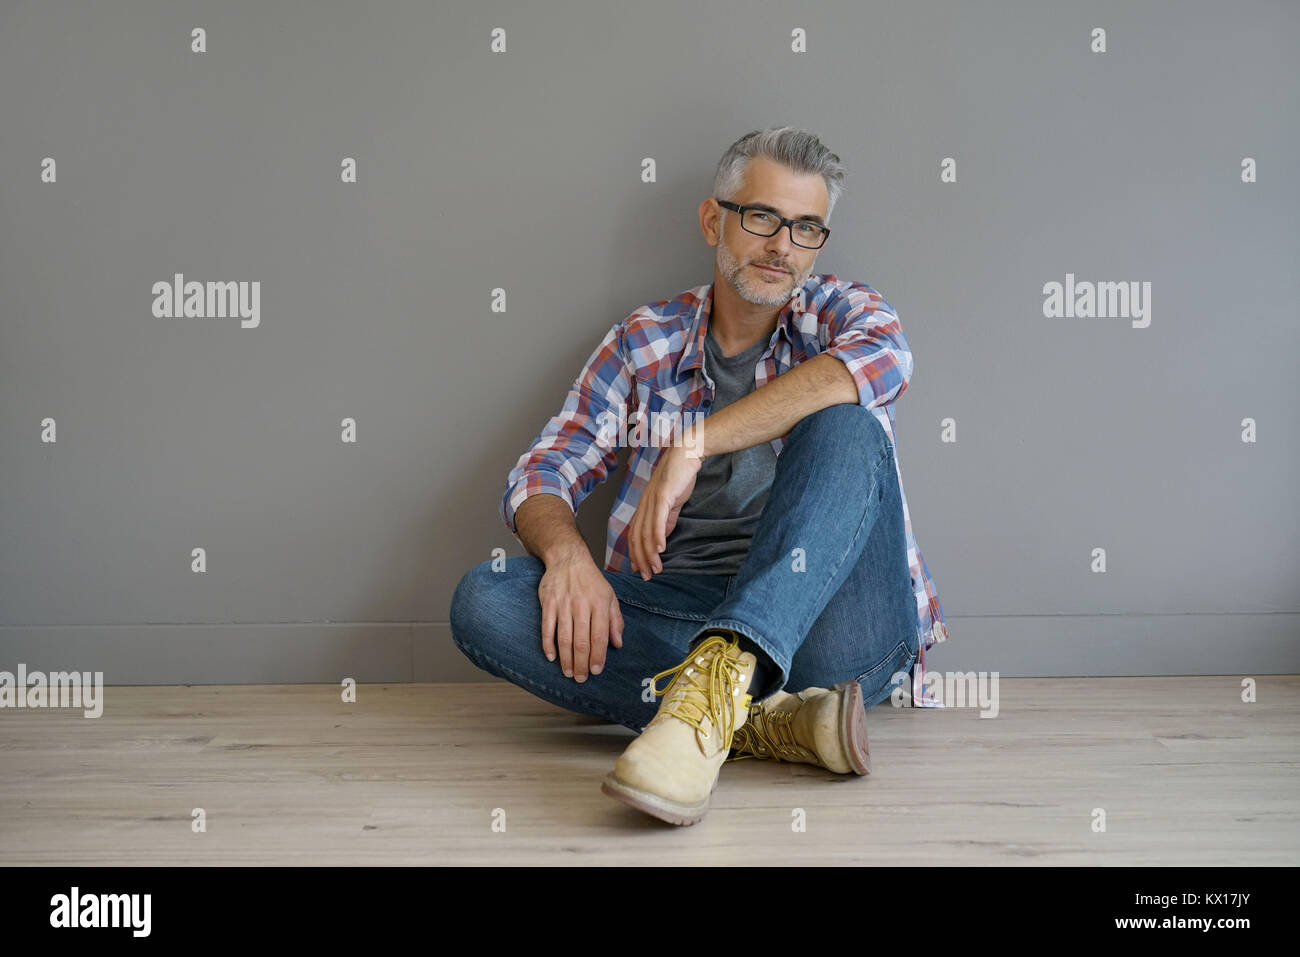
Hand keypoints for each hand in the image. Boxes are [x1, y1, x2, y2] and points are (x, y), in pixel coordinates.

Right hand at [537, 551, 624, 681]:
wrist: (568, 559)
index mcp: (600, 604)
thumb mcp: (610, 596)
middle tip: (581, 678)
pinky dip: (548, 644)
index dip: (598, 656)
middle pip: (581, 641)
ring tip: (568, 673)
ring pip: (564, 638)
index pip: (599, 636)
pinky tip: (552, 657)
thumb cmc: (591, 580)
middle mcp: (581, 605)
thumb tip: (618, 644)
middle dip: (581, 663)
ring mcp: (563, 604)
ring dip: (566, 659)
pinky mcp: (548, 603)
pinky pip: (547, 628)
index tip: (596, 671)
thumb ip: (615, 621)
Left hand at [629, 442, 701, 580]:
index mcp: (645, 506)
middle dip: (641, 559)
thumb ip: (666, 520)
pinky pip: (658, 519)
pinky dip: (657, 535)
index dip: (636, 554)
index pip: (635, 534)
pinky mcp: (663, 495)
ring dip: (650, 553)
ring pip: (646, 531)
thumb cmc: (679, 476)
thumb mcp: (671, 502)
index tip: (641, 569)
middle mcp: (644, 504)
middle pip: (637, 537)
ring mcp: (652, 500)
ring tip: (655, 568)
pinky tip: (661, 549)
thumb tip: (662, 538)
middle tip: (647, 575)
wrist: (686, 454)